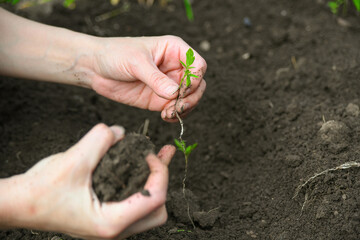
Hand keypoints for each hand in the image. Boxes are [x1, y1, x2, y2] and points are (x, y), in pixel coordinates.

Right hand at [0, 124, 174, 238]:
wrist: (19, 204)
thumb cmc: (40, 190)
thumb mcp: (72, 160)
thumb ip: (100, 141)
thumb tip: (120, 131)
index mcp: (110, 223)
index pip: (154, 199)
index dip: (159, 171)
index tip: (149, 152)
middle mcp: (114, 230)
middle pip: (158, 210)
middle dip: (162, 180)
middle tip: (158, 155)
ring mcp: (110, 224)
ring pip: (147, 208)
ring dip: (154, 180)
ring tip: (156, 155)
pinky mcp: (105, 215)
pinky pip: (133, 202)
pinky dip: (140, 182)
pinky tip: (137, 162)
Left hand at [90, 36, 206, 121]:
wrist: (96, 68)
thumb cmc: (115, 54)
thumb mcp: (136, 63)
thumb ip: (156, 79)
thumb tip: (175, 93)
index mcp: (174, 50)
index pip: (198, 65)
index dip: (195, 79)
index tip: (181, 90)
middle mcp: (175, 67)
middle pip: (198, 84)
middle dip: (191, 97)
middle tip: (177, 107)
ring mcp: (168, 84)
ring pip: (190, 99)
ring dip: (184, 109)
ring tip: (168, 114)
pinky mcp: (160, 99)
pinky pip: (176, 109)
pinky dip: (176, 116)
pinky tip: (166, 117)